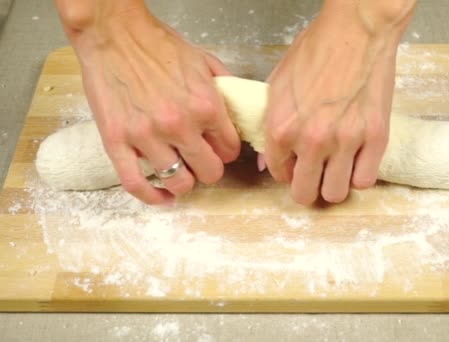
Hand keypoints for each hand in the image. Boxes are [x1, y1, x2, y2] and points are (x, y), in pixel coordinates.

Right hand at [57, 3, 239, 203]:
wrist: (113, 34)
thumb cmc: (157, 44)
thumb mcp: (204, 61)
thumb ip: (224, 89)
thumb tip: (237, 112)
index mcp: (206, 106)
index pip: (229, 150)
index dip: (225, 151)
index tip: (218, 148)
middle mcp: (180, 125)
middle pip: (210, 172)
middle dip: (209, 168)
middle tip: (201, 161)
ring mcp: (147, 136)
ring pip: (179, 182)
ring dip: (184, 182)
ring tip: (181, 173)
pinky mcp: (117, 142)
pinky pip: (137, 184)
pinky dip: (152, 197)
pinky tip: (162, 196)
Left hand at [263, 0, 413, 204]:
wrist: (357, 32)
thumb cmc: (316, 51)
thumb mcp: (278, 85)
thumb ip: (271, 125)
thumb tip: (269, 161)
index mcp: (282, 128)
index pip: (279, 173)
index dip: (286, 171)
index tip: (295, 165)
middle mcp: (312, 140)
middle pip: (306, 194)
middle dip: (307, 188)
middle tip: (314, 176)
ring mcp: (346, 141)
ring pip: (336, 193)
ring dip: (334, 185)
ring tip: (337, 169)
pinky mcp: (376, 138)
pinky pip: (365, 180)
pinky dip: (360, 175)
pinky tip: (357, 160)